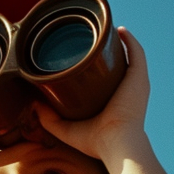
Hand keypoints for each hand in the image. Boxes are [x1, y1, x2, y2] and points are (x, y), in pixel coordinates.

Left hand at [33, 27, 151, 163]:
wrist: (117, 144)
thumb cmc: (96, 143)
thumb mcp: (67, 130)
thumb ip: (50, 120)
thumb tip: (35, 105)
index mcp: (115, 102)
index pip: (108, 79)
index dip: (98, 67)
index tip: (84, 56)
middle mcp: (128, 90)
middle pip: (120, 64)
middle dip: (108, 51)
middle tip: (91, 40)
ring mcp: (135, 83)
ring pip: (130, 55)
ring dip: (119, 41)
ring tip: (104, 30)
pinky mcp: (138, 77)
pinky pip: (137, 53)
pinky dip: (130, 40)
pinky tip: (119, 30)